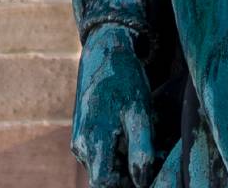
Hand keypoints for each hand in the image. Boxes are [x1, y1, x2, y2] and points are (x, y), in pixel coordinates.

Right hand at [72, 22, 160, 187]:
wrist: (105, 52)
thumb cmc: (126, 81)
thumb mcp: (139, 112)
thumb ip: (140, 148)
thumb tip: (141, 181)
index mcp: (94, 142)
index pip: (104, 184)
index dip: (124, 184)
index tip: (144, 174)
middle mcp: (81, 146)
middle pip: (103, 177)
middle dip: (125, 174)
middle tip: (149, 156)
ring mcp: (78, 140)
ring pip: (100, 165)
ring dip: (120, 161)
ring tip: (142, 139)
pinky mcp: (80, 133)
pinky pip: (97, 152)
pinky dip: (113, 149)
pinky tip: (130, 132)